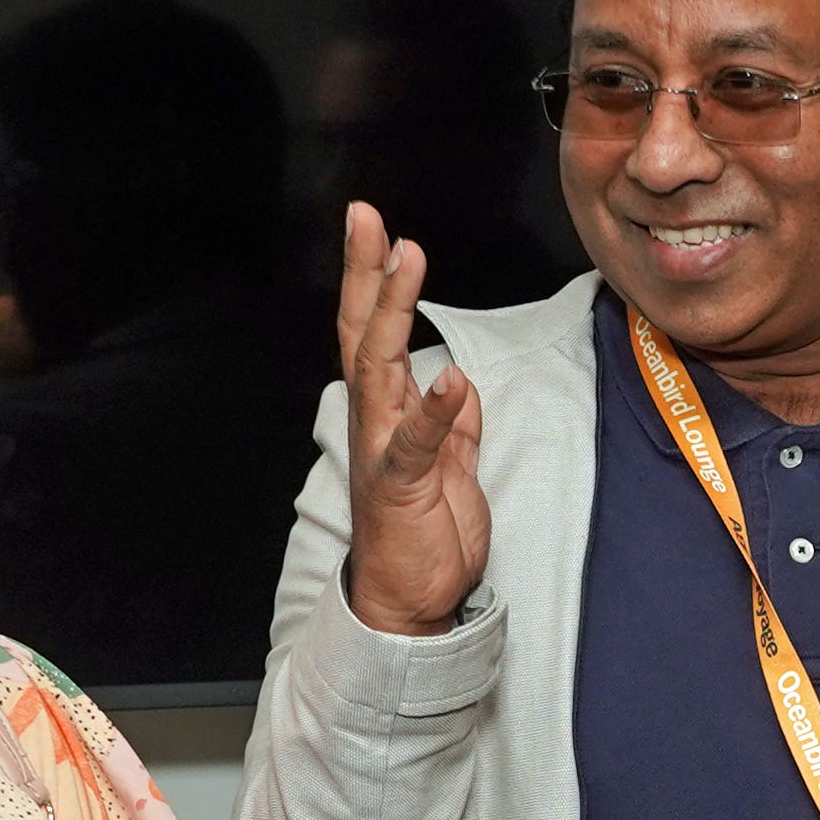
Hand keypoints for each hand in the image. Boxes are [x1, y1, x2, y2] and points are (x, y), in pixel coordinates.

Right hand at [326, 204, 483, 635]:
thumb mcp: (448, 466)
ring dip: (393, 311)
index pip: (375, 331)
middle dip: (365, 272)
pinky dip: (432, 409)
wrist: (408, 602)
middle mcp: (375, 420)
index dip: (375, 279)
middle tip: (366, 217)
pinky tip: (449, 377)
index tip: (377, 228)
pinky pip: (416, 441)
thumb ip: (450, 422)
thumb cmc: (422, 534)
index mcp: (386, 411)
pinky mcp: (402, 485)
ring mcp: (383, 448)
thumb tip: (456, 382)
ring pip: (381, 367)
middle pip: (363, 332)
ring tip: (406, 260)